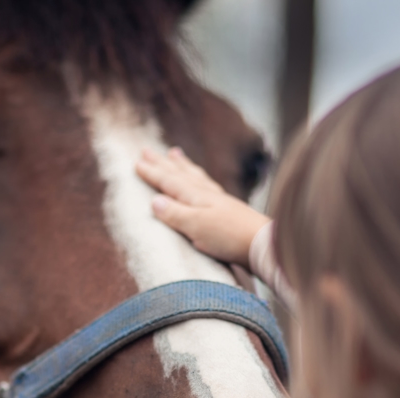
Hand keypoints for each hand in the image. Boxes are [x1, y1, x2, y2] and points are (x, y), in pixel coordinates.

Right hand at [136, 147, 269, 267]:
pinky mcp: (230, 210)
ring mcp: (220, 201)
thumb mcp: (196, 227)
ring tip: (174, 154)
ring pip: (196, 178)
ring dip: (183, 166)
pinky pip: (209, 187)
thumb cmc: (229, 237)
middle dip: (163, 164)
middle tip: (148, 150)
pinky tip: (203, 182)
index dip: (153, 173)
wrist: (262, 244)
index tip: (137, 162)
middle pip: (181, 175)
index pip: (169, 182)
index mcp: (196, 198)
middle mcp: (207, 194)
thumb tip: (154, 200)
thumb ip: (175, 213)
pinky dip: (201, 179)